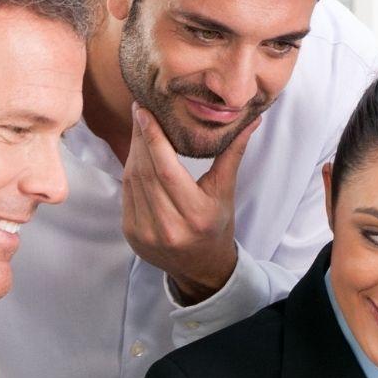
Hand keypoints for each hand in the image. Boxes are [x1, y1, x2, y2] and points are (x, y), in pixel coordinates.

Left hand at [121, 105, 258, 303]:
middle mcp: (168, 227)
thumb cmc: (216, 225)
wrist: (200, 267)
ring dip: (133, 151)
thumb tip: (251, 120)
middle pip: (146, 172)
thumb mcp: (226, 192)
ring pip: (132, 181)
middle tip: (140, 110)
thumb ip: (233, 154)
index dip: (153, 138)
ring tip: (138, 127)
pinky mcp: (131, 235)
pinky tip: (136, 155)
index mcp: (195, 215)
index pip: (166, 170)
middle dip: (141, 137)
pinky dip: (130, 171)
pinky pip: (126, 194)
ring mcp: (146, 234)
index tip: (145, 112)